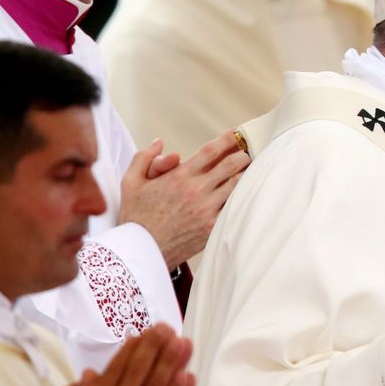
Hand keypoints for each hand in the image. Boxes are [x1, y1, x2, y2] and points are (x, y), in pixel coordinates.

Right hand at [119, 131, 249, 268]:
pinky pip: (233, 208)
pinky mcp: (212, 227)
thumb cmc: (135, 216)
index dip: (227, 140)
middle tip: (250, 151)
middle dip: (243, 155)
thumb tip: (159, 142)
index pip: (210, 151)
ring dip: (246, 174)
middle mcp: (196, 191)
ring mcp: (207, 210)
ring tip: (253, 168)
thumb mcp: (131, 182)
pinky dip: (242, 198)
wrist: (141, 251)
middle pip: (230, 166)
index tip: (236, 134)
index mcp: (179, 177)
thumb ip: (144, 158)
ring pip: (236, 186)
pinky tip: (247, 193)